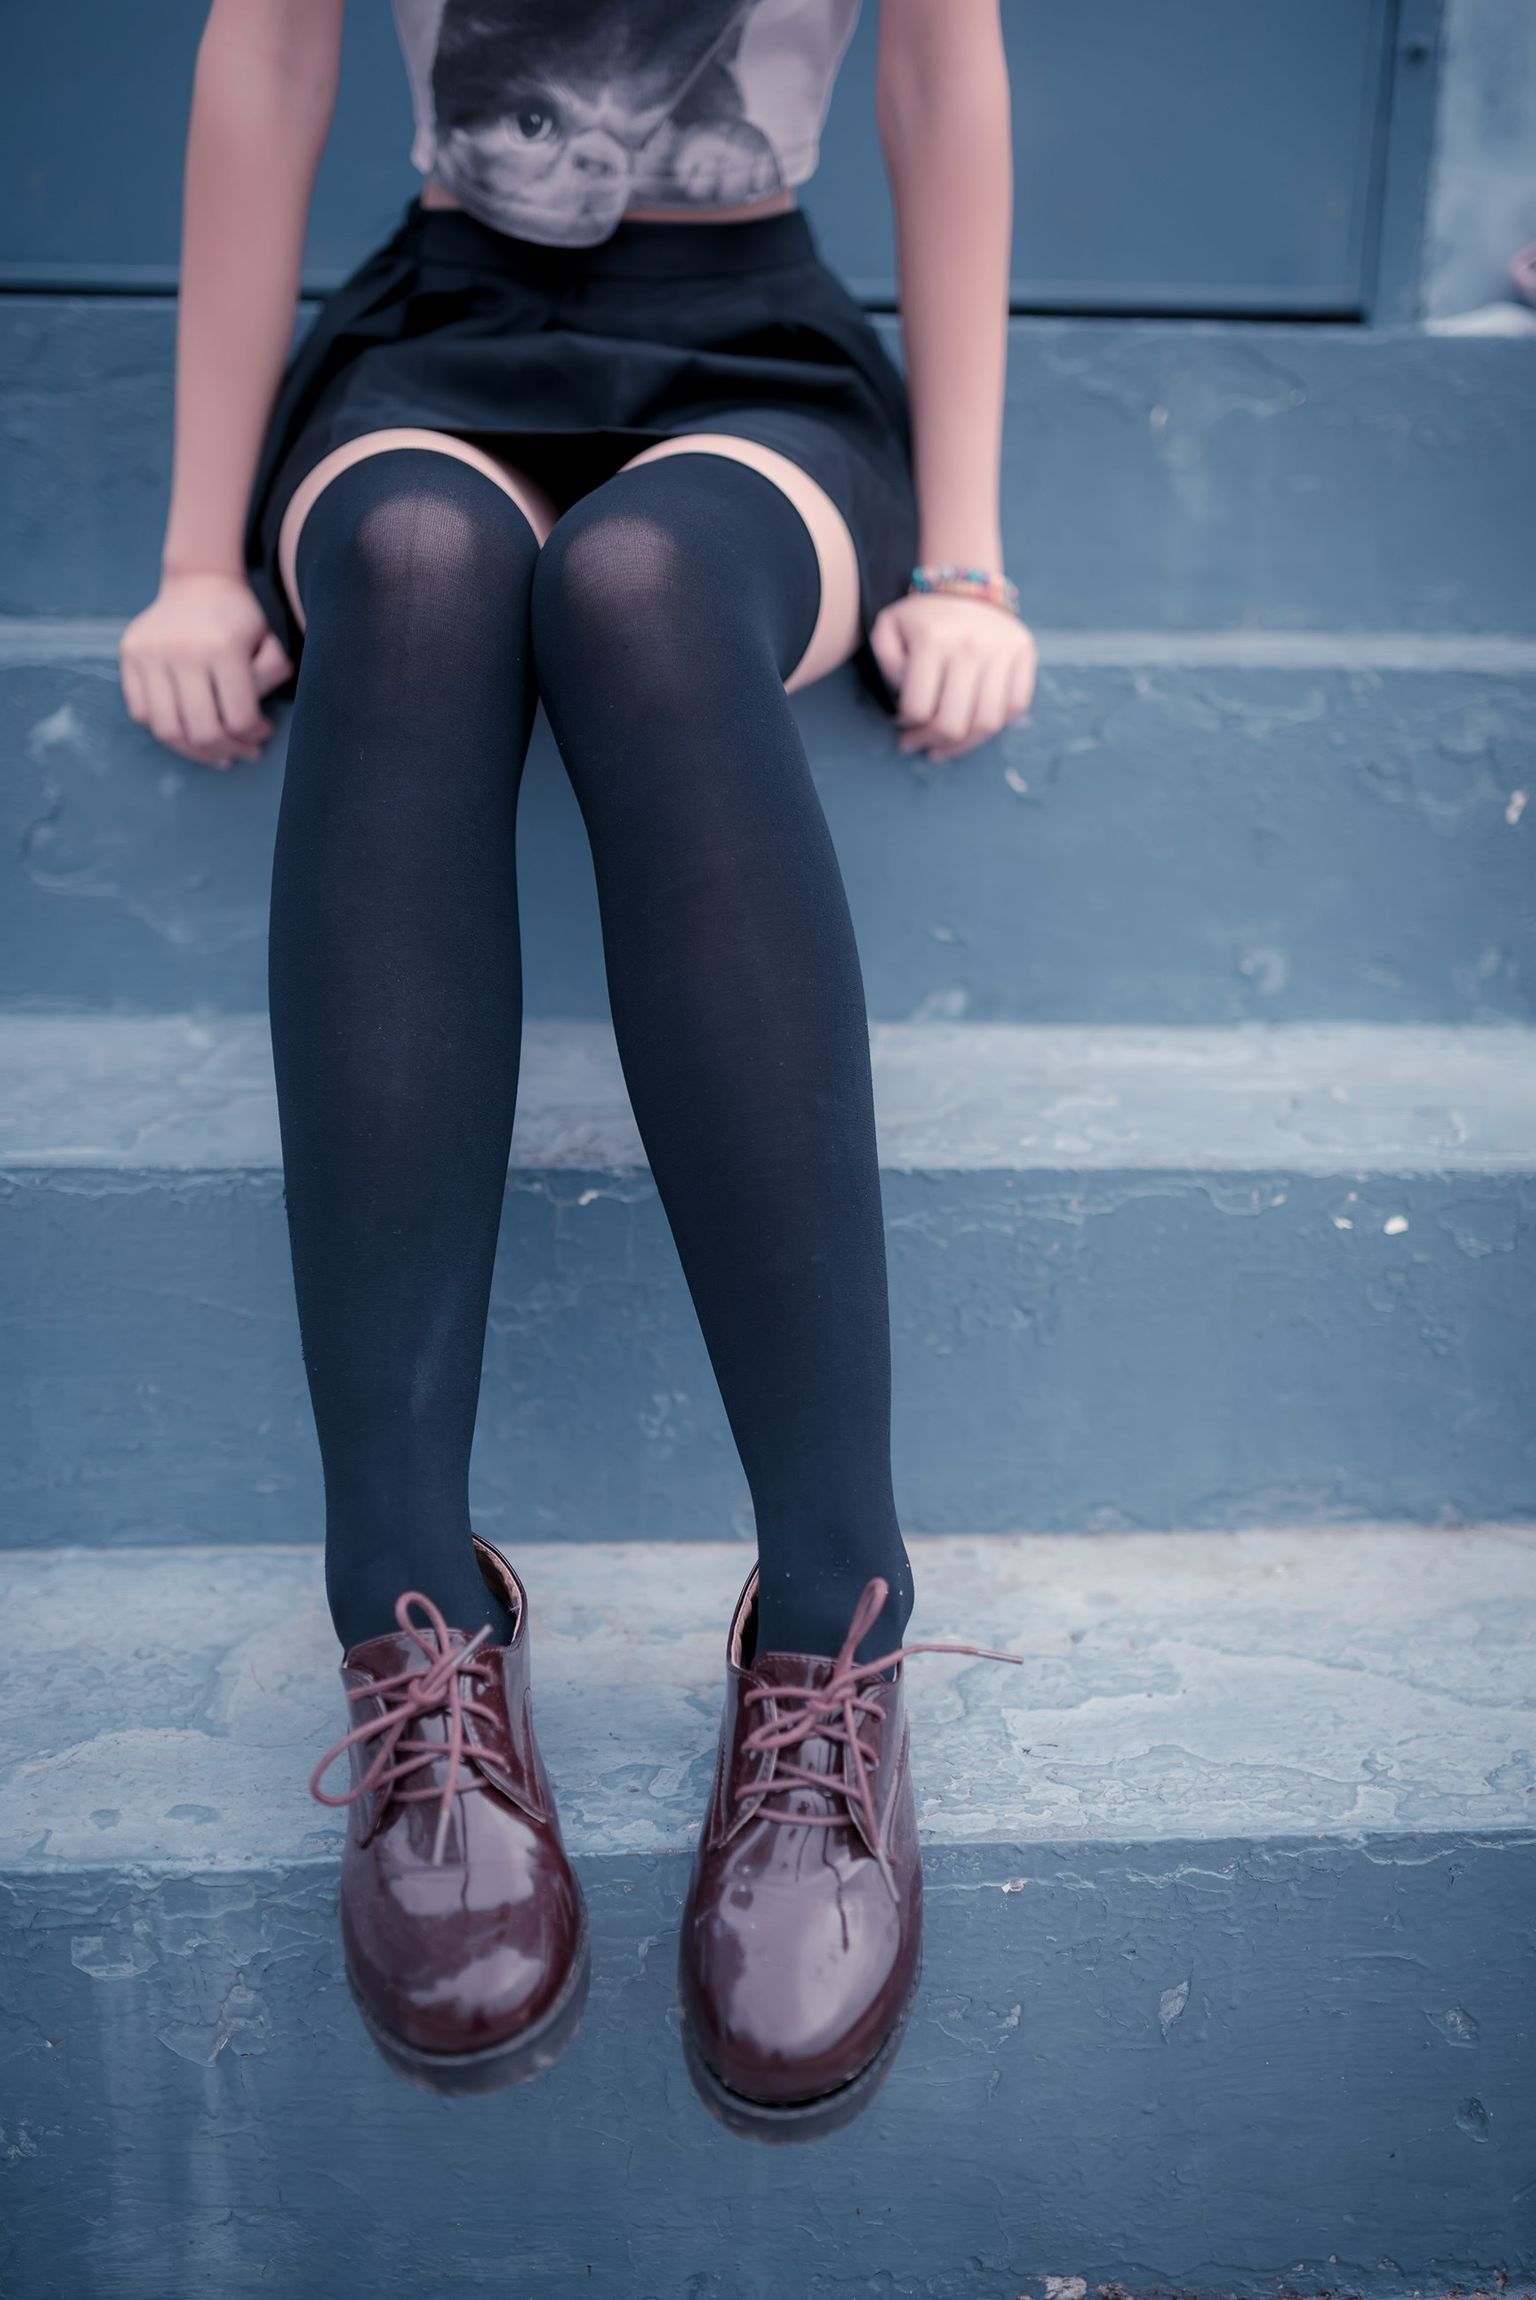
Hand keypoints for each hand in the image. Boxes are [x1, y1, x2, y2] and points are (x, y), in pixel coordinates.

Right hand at [119, 572, 292, 768]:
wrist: (200, 580)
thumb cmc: (241, 617)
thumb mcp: (270, 640)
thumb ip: (272, 678)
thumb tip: (255, 727)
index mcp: (222, 649)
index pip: (238, 719)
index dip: (253, 737)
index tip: (261, 734)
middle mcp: (182, 652)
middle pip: (202, 732)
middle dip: (227, 751)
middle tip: (241, 752)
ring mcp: (150, 654)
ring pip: (168, 730)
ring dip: (193, 752)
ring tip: (214, 754)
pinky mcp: (129, 655)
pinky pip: (141, 712)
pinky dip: (164, 728)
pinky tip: (185, 728)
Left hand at [870, 591, 1037, 762]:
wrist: (966, 585)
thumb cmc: (922, 618)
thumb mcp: (889, 627)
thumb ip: (887, 663)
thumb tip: (907, 701)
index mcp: (933, 640)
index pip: (918, 709)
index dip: (906, 725)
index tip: (901, 725)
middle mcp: (970, 647)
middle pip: (953, 724)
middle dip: (930, 743)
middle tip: (919, 745)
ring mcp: (1001, 651)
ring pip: (987, 723)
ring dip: (963, 746)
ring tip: (945, 748)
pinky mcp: (1024, 654)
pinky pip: (1015, 707)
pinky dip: (996, 725)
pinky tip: (974, 725)